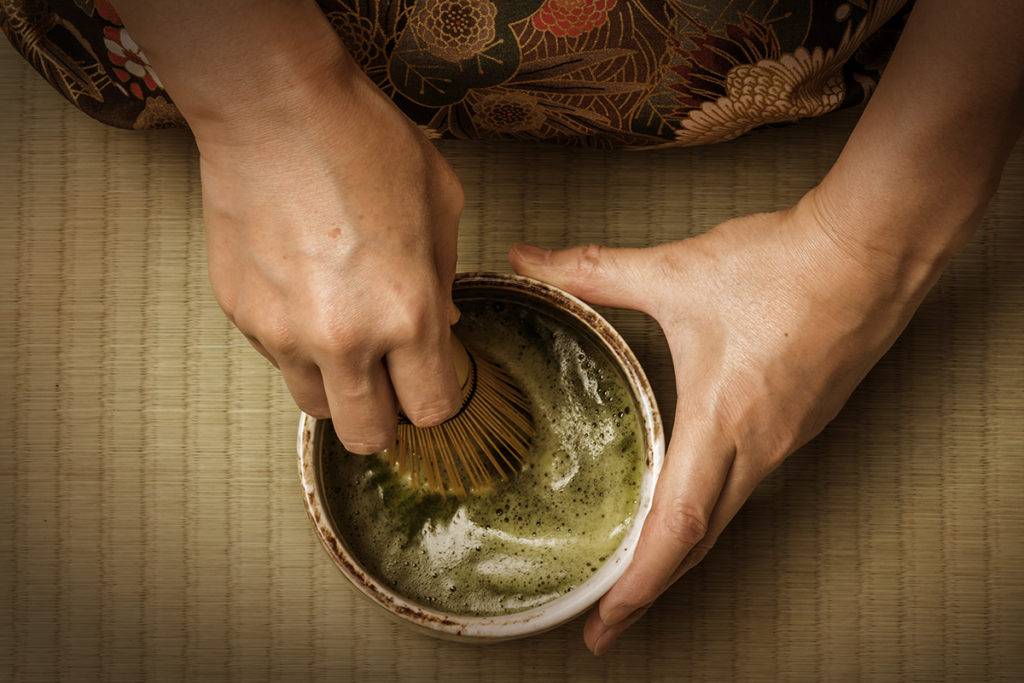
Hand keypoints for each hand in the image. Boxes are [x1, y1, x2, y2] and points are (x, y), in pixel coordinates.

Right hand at [198, 58, 463, 452]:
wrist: (273, 108)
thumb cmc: (364, 142)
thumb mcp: (439, 205)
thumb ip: (444, 280)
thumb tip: (440, 328)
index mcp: (407, 314)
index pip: (430, 409)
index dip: (436, 397)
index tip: (432, 378)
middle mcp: (344, 339)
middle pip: (367, 435)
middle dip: (386, 418)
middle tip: (390, 381)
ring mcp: (283, 332)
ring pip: (316, 406)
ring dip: (339, 387)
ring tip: (346, 334)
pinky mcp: (240, 315)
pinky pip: (277, 359)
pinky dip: (297, 346)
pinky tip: (306, 293)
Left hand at [510, 189, 953, 653]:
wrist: (872, 249)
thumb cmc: (780, 266)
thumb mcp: (674, 271)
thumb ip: (593, 271)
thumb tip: (527, 258)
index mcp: (724, 421)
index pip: (676, 525)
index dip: (638, 582)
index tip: (604, 621)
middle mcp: (759, 445)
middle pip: (700, 541)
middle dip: (650, 592)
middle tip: (606, 627)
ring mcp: (787, 438)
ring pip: (728, 517)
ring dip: (681, 554)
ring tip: (639, 577)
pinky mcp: (802, 421)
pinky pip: (750, 486)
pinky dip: (712, 513)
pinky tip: (691, 504)